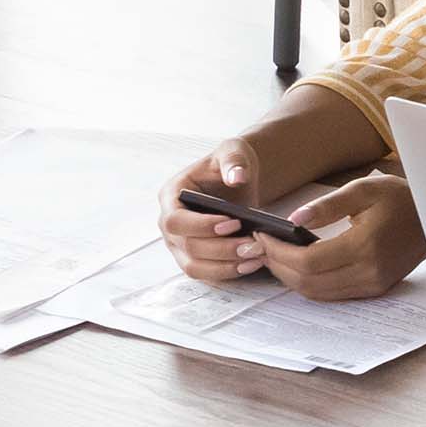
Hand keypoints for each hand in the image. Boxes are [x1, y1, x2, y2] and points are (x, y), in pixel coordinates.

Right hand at [160, 141, 273, 282]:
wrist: (238, 179)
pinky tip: (252, 264)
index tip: (234, 223)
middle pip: (188, 247)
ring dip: (226, 266)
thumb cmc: (231, 164)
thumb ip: (233, 160)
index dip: (202, 226)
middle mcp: (169, 224)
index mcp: (170, 196)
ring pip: (195, 267)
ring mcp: (179, 244)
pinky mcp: (195, 258)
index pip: (176, 220)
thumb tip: (236, 177)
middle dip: (221, 249)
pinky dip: (229, 272)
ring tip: (256, 257)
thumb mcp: (233, 152)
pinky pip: (207, 274)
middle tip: (253, 245)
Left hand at [263, 170, 425, 303]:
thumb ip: (327, 206)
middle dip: (278, 265)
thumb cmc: (399, 198)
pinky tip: (298, 265)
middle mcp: (369, 272)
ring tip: (274, 255)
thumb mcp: (363, 190)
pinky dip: (310, 283)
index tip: (262, 236)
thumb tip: (293, 221)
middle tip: (262, 246)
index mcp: (365, 246)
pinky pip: (333, 294)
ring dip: (290, 278)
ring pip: (318, 293)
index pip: (308, 261)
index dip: (278, 252)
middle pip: (308, 282)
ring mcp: (372, 284)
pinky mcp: (375, 289)